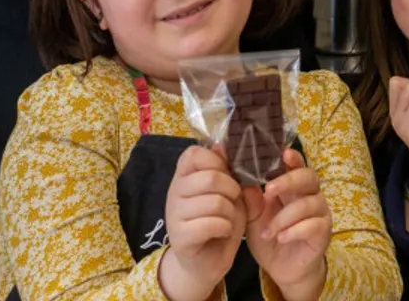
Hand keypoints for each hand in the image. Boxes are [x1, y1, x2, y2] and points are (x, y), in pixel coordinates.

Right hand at [158, 144, 244, 300]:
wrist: (206, 262)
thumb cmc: (220, 221)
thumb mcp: (231, 193)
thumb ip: (229, 171)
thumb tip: (223, 146)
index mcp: (184, 176)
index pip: (194, 154)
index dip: (217, 161)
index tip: (228, 175)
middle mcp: (174, 192)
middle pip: (211, 178)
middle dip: (232, 190)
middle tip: (234, 201)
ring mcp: (174, 214)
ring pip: (215, 202)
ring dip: (231, 212)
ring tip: (228, 219)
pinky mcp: (180, 237)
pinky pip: (211, 224)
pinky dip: (226, 227)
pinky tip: (222, 231)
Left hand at [244, 148, 330, 300]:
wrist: (282, 269)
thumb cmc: (269, 238)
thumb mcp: (254, 218)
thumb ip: (250, 198)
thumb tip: (238, 173)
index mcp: (292, 187)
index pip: (296, 165)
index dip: (293, 157)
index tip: (283, 153)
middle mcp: (310, 195)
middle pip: (309, 177)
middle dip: (289, 181)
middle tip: (269, 190)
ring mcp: (319, 212)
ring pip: (308, 203)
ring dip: (284, 217)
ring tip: (268, 233)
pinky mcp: (324, 231)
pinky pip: (313, 224)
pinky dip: (295, 230)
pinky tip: (282, 238)